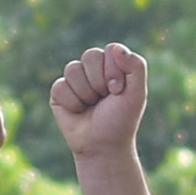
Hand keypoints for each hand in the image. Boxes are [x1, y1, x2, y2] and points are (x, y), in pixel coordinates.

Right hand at [48, 46, 150, 162]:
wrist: (103, 146)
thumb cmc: (121, 120)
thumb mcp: (137, 94)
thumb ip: (136, 67)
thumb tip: (115, 49)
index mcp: (113, 65)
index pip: (110, 50)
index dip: (113, 70)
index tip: (118, 90)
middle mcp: (93, 69)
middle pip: (90, 55)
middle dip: (99, 81)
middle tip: (104, 99)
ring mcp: (75, 79)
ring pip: (73, 69)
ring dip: (86, 93)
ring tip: (91, 106)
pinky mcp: (59, 92)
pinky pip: (60, 86)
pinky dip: (72, 103)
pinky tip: (78, 112)